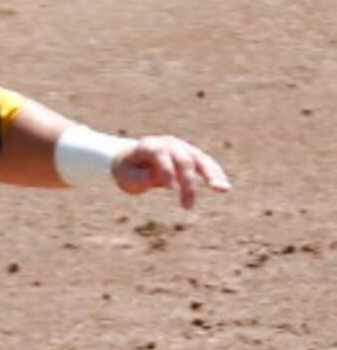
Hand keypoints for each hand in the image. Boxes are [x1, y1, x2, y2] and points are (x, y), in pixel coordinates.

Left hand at [113, 134, 231, 208]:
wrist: (131, 159)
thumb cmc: (127, 170)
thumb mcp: (126, 177)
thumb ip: (141, 178)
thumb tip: (164, 181)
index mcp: (149, 146)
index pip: (162, 155)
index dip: (167, 171)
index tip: (171, 189)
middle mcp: (169, 143)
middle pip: (183, 160)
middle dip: (188, 182)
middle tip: (188, 205)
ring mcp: (182, 147)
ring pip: (200, 160)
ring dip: (212, 175)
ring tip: (222, 189)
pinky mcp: (191, 154)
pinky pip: (206, 163)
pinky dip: (215, 174)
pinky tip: (224, 187)